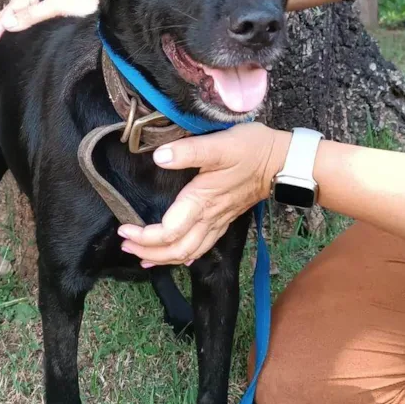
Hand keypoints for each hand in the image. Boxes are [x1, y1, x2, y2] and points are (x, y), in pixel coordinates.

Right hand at [0, 0, 99, 46]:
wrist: (112, 3)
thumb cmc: (87, 2)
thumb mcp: (57, 6)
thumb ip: (33, 14)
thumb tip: (6, 22)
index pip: (14, 6)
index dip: (1, 22)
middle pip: (18, 9)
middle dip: (2, 23)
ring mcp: (56, 4)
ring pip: (28, 13)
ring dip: (13, 24)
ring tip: (0, 36)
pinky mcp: (65, 13)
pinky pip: (38, 19)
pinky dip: (27, 26)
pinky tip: (25, 33)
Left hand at [119, 123, 290, 265]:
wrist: (281, 161)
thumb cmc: (250, 150)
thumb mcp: (219, 145)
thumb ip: (188, 152)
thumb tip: (159, 157)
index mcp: (201, 202)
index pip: (168, 233)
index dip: (144, 236)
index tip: (124, 228)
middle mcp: (208, 218)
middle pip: (175, 250)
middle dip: (147, 252)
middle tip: (124, 244)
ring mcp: (218, 222)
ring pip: (188, 253)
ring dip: (163, 258)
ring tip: (141, 255)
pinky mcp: (224, 220)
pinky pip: (202, 247)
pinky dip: (184, 256)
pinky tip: (177, 257)